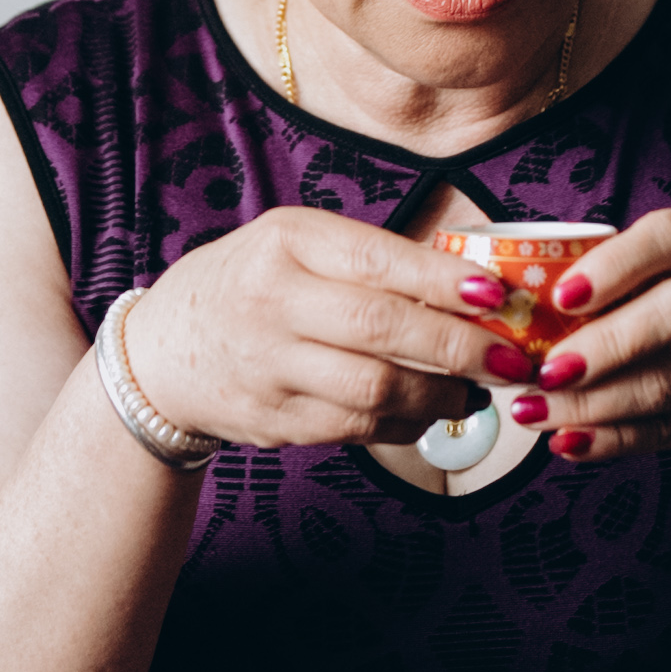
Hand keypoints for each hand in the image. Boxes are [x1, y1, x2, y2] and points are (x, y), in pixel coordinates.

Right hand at [128, 211, 505, 454]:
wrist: (161, 353)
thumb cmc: (248, 285)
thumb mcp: (295, 244)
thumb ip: (369, 259)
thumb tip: (472, 281)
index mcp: (287, 243)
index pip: (377, 261)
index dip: (443, 282)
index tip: (497, 296)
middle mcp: (273, 302)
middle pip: (382, 330)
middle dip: (459, 349)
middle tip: (508, 360)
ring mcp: (269, 367)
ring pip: (375, 390)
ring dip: (440, 396)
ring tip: (474, 391)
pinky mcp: (274, 422)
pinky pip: (357, 428)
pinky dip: (405, 424)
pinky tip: (428, 412)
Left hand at [518, 211, 670, 468]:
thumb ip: (620, 271)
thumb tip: (517, 299)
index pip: (670, 239)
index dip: (614, 265)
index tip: (561, 296)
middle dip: (606, 342)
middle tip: (545, 369)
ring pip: (669, 381)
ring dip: (595, 402)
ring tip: (533, 411)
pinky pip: (668, 430)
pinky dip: (613, 439)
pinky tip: (567, 442)